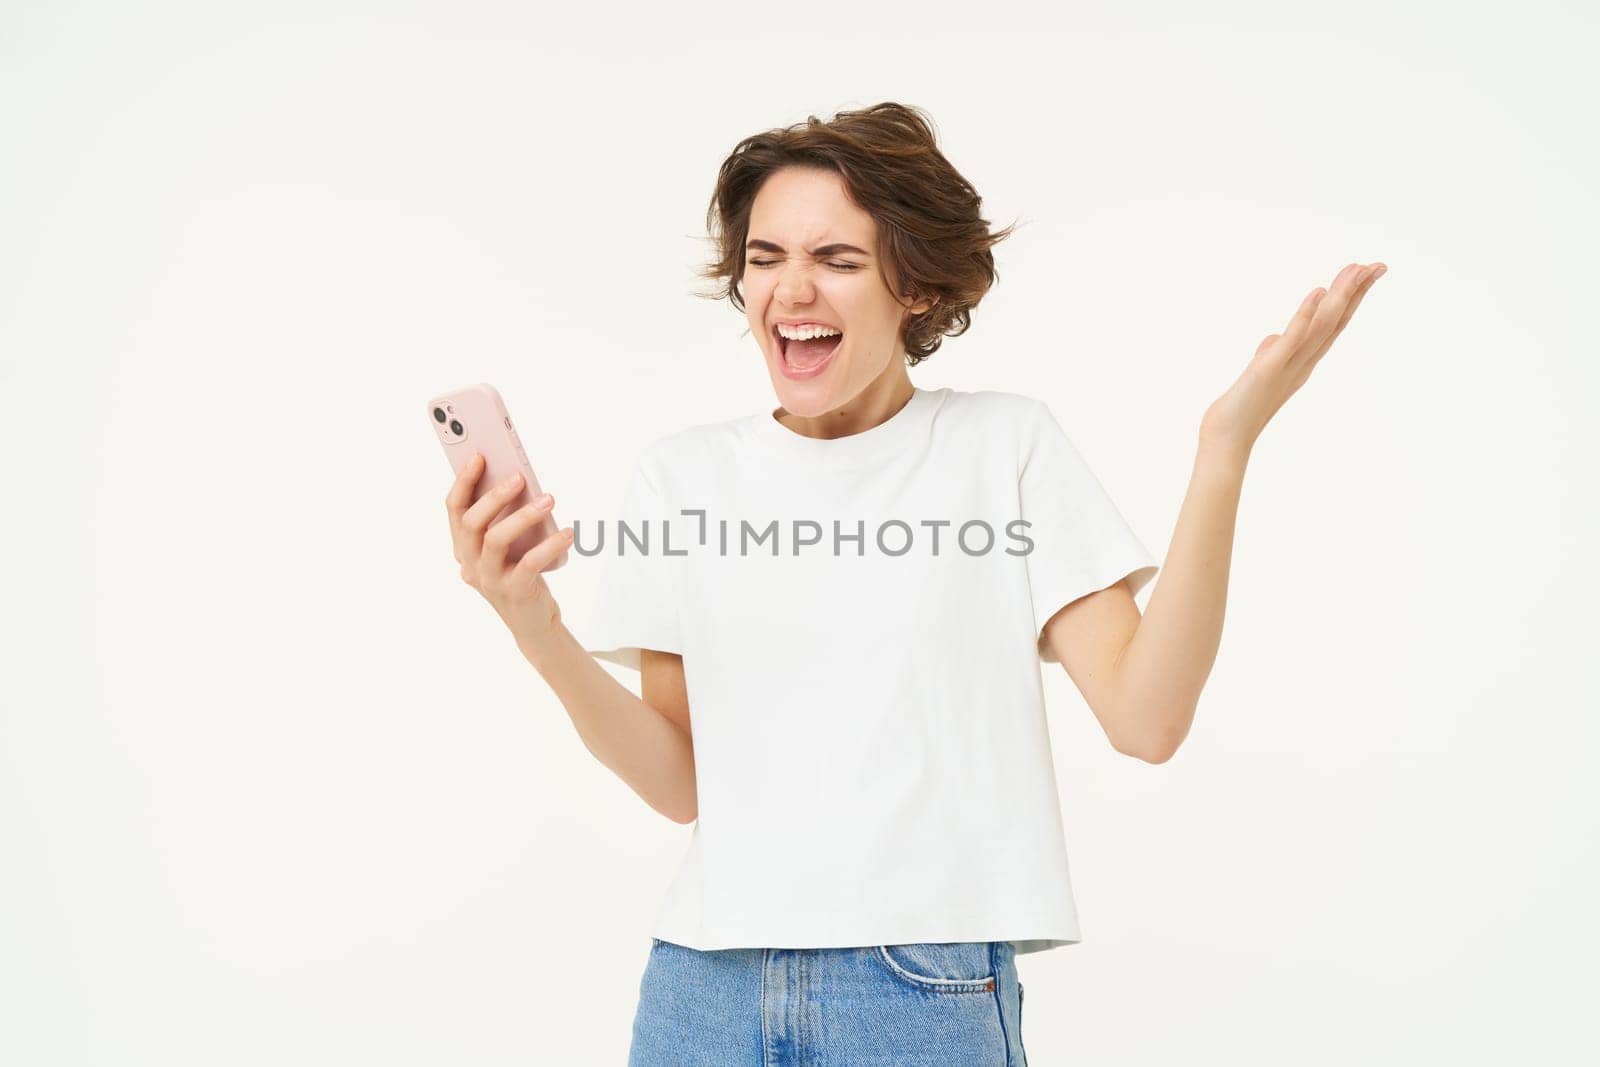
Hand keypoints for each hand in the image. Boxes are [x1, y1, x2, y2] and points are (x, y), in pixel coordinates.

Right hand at [446, 454, 574, 658]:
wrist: (533, 621)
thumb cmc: (521, 573)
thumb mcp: (509, 545)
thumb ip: (506, 519)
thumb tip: (519, 481)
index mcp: (463, 546)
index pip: (454, 509)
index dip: (464, 482)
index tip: (479, 456)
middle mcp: (469, 563)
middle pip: (471, 523)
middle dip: (494, 497)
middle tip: (519, 477)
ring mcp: (488, 580)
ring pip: (496, 540)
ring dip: (523, 516)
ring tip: (549, 499)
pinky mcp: (513, 592)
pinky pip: (529, 564)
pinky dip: (550, 545)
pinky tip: (567, 533)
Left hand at [1201, 261, 1387, 456]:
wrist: (1228, 434)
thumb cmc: (1243, 404)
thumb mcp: (1261, 370)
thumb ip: (1272, 353)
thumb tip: (1274, 338)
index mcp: (1304, 359)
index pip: (1333, 324)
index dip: (1352, 299)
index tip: (1368, 272)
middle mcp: (1304, 361)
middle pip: (1335, 321)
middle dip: (1356, 293)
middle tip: (1378, 265)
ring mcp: (1290, 363)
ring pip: (1321, 326)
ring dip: (1339, 297)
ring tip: (1355, 270)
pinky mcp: (1270, 367)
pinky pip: (1292, 338)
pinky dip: (1305, 315)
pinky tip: (1317, 292)